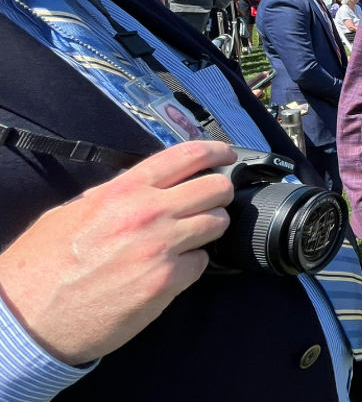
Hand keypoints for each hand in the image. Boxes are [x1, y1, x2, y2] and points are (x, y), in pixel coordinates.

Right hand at [0, 141, 235, 365]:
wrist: (28, 317)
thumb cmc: (43, 265)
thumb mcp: (73, 212)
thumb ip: (115, 195)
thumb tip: (145, 186)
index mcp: (123, 190)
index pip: (187, 155)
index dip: (216, 151)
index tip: (225, 155)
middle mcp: (147, 213)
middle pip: (216, 188)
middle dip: (219, 194)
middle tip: (211, 202)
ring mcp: (160, 247)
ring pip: (217, 223)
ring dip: (209, 229)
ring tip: (188, 238)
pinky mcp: (166, 282)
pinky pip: (202, 263)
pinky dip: (193, 265)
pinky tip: (170, 270)